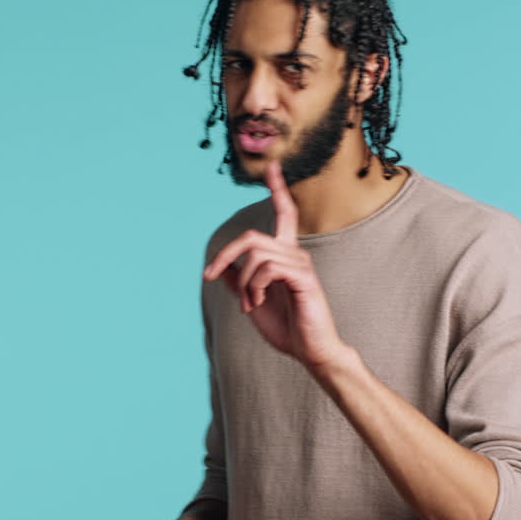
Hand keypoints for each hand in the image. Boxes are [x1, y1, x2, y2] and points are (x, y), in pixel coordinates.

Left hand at [201, 159, 356, 371]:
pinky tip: (256, 303)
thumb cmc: (287, 327)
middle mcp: (295, 253)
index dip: (278, 190)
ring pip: (255, 254)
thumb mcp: (252, 301)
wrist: (311, 352)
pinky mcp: (304, 278)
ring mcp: (301, 264)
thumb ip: (238, 281)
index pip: (284, 214)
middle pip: (251, 236)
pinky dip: (252, 287)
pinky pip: (267, 269)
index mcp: (285, 255)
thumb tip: (220, 267)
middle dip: (225, 255)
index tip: (273, 167)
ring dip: (241, 282)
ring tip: (247, 303)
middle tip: (209, 277)